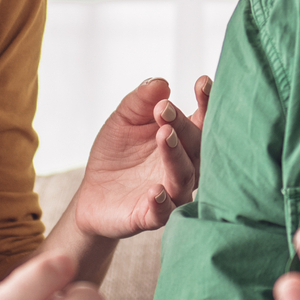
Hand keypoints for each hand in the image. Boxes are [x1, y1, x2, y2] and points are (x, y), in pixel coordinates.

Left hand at [71, 76, 211, 238]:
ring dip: (175, 156)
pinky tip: (155, 190)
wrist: (92, 192)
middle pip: (196, 146)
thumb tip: (161, 84)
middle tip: (164, 110)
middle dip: (183, 126)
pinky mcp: (152, 216)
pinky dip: (162, 202)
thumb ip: (140, 101)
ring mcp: (171, 192)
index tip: (202, 83)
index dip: (207, 102)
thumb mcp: (123, 119)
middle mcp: (185, 166)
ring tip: (165, 136)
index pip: (202, 120)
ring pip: (184, 176)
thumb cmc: (116, 153)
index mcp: (183, 140)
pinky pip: (163, 212)